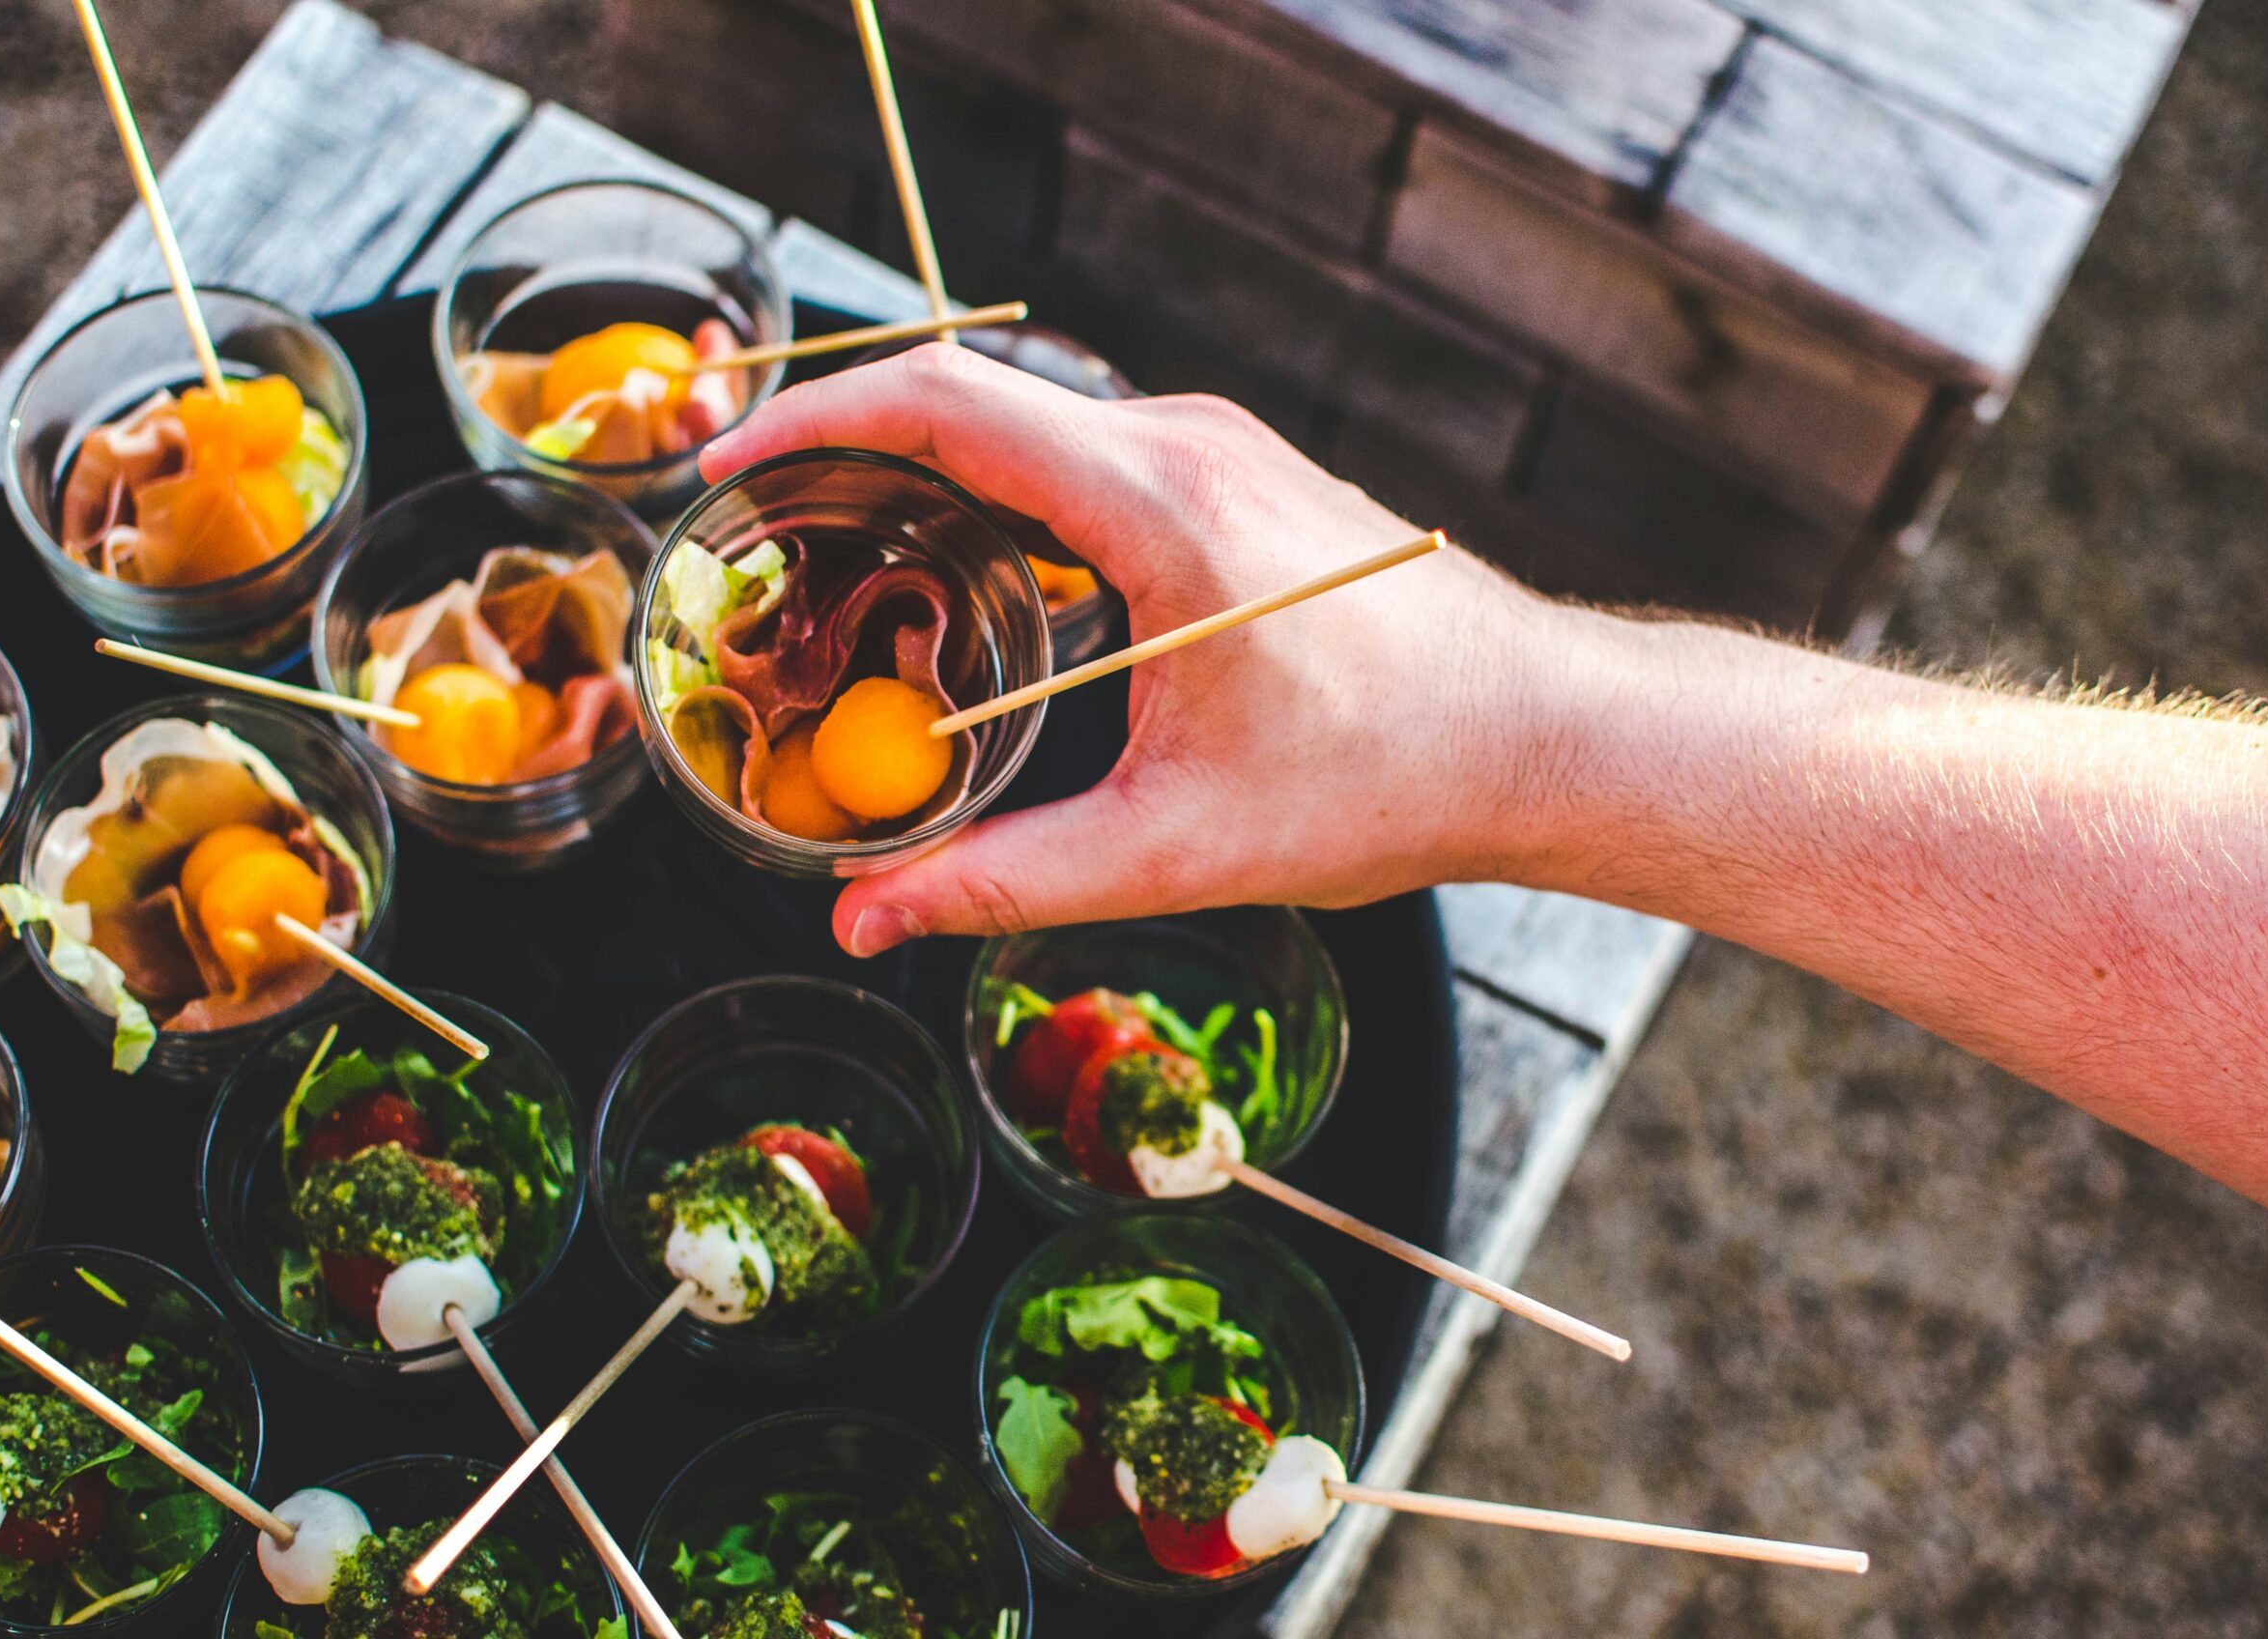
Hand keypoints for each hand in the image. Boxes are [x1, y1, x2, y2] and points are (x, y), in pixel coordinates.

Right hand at [701, 344, 1566, 955]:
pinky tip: (970, 590)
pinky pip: (1083, 457)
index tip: (727, 468)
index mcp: (1160, 503)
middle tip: (759, 549)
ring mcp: (1217, 448)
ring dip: (925, 484)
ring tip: (841, 572)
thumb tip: (864, 917)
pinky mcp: (1237, 476)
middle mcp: (1186, 443)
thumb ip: (1005, 878)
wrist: (1539, 734)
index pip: (946, 405)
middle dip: (845, 461)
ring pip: (1027, 431)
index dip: (815, 421)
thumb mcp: (1179, 847)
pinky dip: (999, 500)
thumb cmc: (1389, 778)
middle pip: (969, 404)